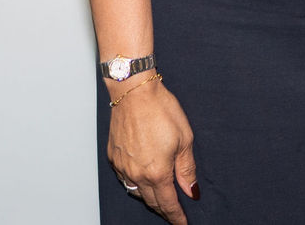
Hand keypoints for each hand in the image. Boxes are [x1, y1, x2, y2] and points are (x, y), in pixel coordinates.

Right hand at [107, 75, 198, 221]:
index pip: (168, 203)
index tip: (182, 223)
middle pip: (151, 201)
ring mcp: (122, 166)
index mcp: (157, 172)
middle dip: (163, 210)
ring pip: (135, 192)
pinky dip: (134, 183)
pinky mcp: (113, 157)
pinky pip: (124, 178)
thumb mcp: (185, 138)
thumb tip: (191, 190)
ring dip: (148, 197)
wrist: (134, 92)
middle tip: (173, 213)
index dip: (176, 216)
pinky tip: (142, 179)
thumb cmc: (161, 110)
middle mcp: (136, 174)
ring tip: (159, 199)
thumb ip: (187, 168)